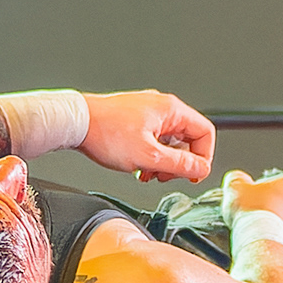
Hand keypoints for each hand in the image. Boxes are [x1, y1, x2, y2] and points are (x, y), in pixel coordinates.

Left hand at [80, 89, 216, 183]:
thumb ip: (180, 164)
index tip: (192, 175)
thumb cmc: (107, 133)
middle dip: (178, 163)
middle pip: (188, 139)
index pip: (205, 133)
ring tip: (147, 173)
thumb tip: (201, 169)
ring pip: (170, 142)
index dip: (203, 158)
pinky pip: (154, 140)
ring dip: (163, 162)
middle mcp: (161, 107)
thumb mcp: (149, 156)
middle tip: (163, 176)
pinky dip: (150, 156)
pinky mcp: (136, 119)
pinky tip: (138, 167)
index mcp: (170, 109)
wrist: (77, 122)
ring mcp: (148, 112)